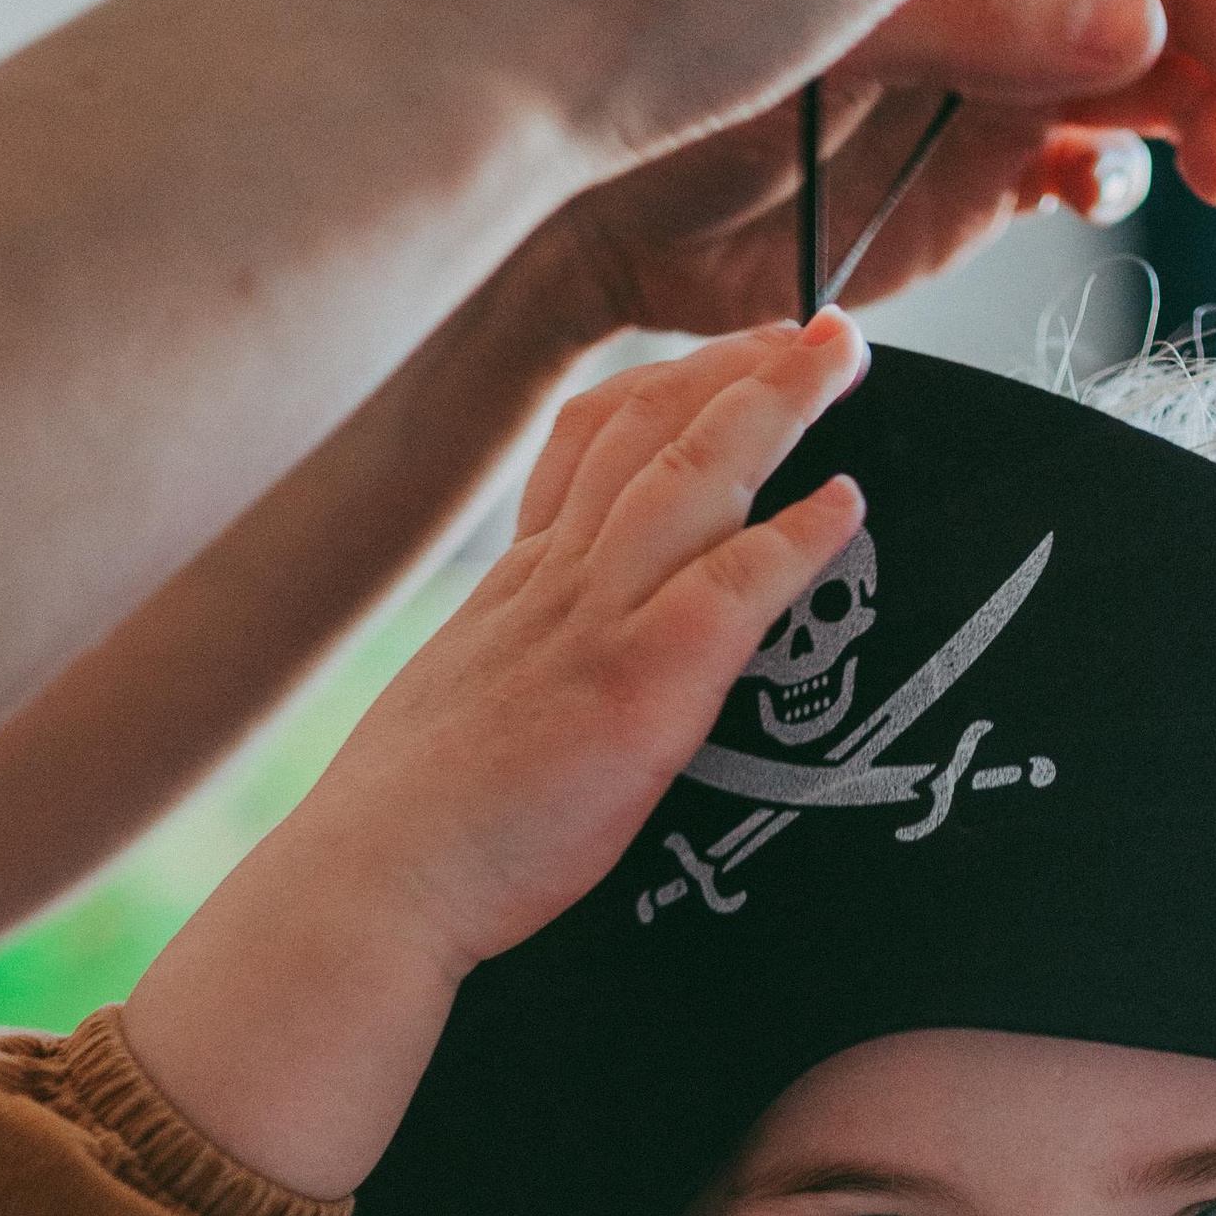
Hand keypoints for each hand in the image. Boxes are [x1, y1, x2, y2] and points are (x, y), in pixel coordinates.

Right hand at [124, 319, 871, 1198]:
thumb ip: (516, 675)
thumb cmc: (411, 833)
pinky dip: (794, 535)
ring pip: (693, 472)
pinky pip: (730, 583)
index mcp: (512, 589)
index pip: (588, 443)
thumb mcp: (458, 715)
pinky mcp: (634, 687)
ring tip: (844, 358)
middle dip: (738, 363)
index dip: (667, 386)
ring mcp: (593, 624)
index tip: (727, 360)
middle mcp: (552, 583)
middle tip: (818, 327)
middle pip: (649, 426)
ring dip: (777, 404)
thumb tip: (549, 690)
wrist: (370, 888)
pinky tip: (845, 504)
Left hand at [533, 0, 1215, 345]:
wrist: (589, 188)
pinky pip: (1104, 166)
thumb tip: (1139, 19)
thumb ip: (985, 20)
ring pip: (1173, 72)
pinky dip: (1130, 180)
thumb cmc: (662, 52)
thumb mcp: (826, 11)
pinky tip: (1103, 193)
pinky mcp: (990, 172)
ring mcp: (1013, 69)